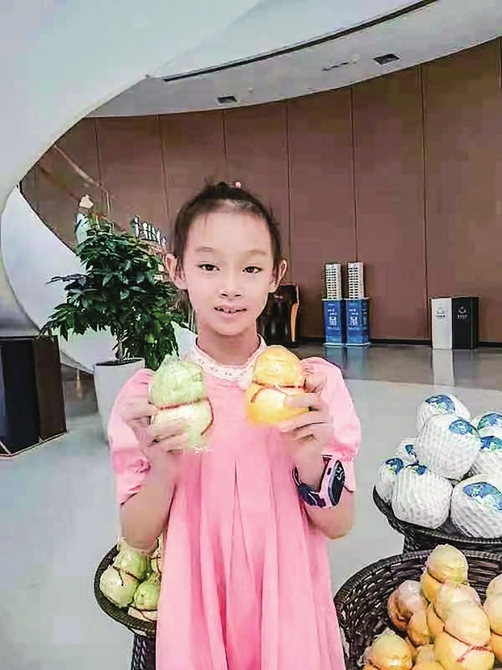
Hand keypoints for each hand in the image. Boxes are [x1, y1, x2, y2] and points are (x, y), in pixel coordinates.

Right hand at [121, 396, 188, 472]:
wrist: (168, 468)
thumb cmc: (170, 441)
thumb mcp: (167, 423)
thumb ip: (170, 409)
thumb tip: (187, 391)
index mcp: (141, 420)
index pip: (129, 407)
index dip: (136, 401)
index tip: (149, 397)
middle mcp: (139, 430)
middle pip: (129, 416)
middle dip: (140, 409)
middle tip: (155, 408)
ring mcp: (145, 442)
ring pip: (149, 432)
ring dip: (166, 425)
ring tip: (183, 422)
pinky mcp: (154, 454)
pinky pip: (163, 446)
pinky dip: (176, 440)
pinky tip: (186, 436)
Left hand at [277, 371, 333, 486]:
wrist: (300, 454)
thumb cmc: (291, 432)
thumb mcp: (283, 416)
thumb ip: (277, 404)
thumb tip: (254, 390)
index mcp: (311, 399)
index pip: (316, 383)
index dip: (313, 378)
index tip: (305, 377)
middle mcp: (321, 406)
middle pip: (314, 398)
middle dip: (300, 399)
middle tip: (285, 402)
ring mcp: (326, 418)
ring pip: (311, 416)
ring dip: (294, 422)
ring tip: (281, 427)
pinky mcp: (327, 431)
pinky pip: (314, 429)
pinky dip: (299, 433)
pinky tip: (290, 437)